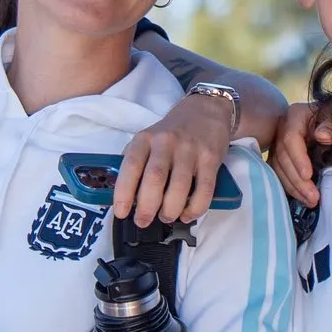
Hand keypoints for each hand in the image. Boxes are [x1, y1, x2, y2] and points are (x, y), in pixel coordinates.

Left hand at [115, 92, 234, 226]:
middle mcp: (166, 142)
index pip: (131, 165)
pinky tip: (187, 214)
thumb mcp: (147, 138)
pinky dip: (195, 208)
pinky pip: (205, 190)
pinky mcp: (211, 158)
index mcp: (145, 139)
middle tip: (143, 221)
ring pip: (180, 187)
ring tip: (166, 217)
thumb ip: (135, 161)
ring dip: (171, 210)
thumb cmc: (172, 132)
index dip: (124, 192)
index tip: (121, 212)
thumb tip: (123, 195)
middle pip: (155, 179)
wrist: (206, 110)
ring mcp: (190, 150)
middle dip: (147, 207)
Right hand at [269, 101, 331, 205]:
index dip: (298, 158)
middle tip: (313, 197)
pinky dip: (291, 188)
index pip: (290, 138)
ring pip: (278, 169)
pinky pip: (279, 174)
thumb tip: (322, 136)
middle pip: (283, 157)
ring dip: (294, 188)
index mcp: (295, 116)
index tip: (308, 175)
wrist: (329, 122)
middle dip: (297, 180)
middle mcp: (281, 130)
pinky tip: (303, 198)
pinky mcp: (278, 158)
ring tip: (311, 201)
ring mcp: (277, 145)